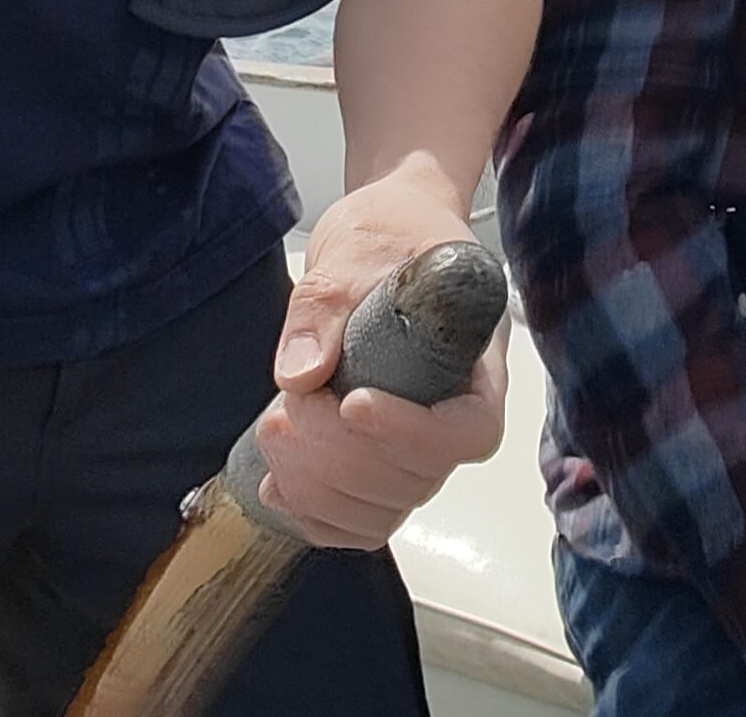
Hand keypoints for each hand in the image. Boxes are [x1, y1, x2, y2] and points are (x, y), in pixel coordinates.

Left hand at [250, 163, 506, 547]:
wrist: (383, 230)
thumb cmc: (388, 228)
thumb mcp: (354, 247)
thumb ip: (326, 305)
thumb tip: (299, 374)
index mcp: (472, 354)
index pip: (469, 428)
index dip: (412, 433)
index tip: (353, 404)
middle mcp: (455, 407)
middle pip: (420, 475)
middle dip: (341, 458)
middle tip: (281, 414)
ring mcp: (419, 440)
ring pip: (387, 506)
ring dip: (320, 488)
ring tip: (273, 431)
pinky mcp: (382, 456)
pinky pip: (361, 516)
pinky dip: (315, 514)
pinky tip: (276, 484)